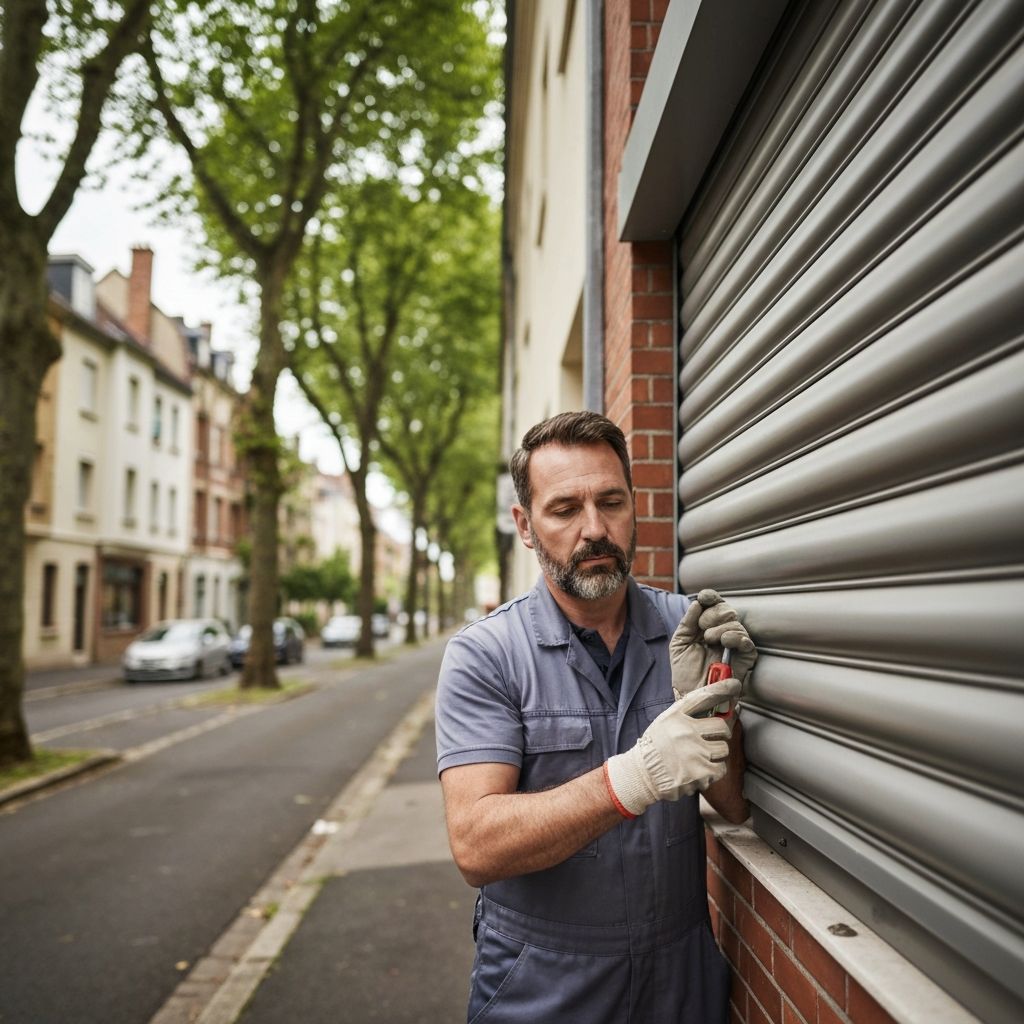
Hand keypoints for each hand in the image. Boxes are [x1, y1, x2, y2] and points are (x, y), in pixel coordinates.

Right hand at [604, 678, 740, 816]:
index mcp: (676, 717)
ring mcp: (695, 753)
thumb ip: (686, 716)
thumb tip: (712, 708)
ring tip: (700, 758)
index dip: (722, 689)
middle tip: (712, 739)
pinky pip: (720, 768)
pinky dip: (713, 771)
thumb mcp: (664, 723)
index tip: (735, 685)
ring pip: (723, 749)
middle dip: (721, 734)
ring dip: (716, 754)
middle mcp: (686, 732)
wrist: (643, 775)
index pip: (703, 697)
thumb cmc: (655, 748)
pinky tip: (699, 771)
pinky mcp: (701, 772)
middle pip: (722, 727)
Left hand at [669, 589, 756, 700]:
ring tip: (709, 640)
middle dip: (713, 614)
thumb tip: (696, 603)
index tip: (704, 597)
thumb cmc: (685, 672)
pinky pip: (746, 641)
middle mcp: (722, 633)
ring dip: (720, 628)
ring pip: (735, 624)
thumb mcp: (679, 644)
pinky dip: (736, 637)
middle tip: (703, 626)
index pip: (714, 605)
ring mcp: (735, 645)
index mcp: (707, 627)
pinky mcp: (745, 658)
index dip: (711, 597)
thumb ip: (686, 623)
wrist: (692, 695)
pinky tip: (725, 641)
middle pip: (726, 610)